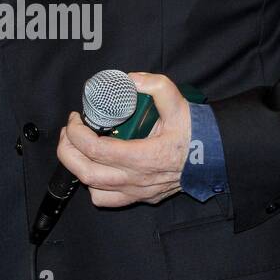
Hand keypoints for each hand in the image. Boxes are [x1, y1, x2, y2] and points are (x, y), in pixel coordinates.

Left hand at [56, 73, 190, 207]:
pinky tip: (97, 168)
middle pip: (85, 172)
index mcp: (143, 157)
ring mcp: (137, 192)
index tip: (75, 118)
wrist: (213, 158)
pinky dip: (94, 186)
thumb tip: (129, 80)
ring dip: (79, 168)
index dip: (77, 132)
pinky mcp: (139, 198)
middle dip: (67, 151)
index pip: (95, 149)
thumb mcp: (178, 103)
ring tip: (79, 149)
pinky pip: (106, 199)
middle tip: (69, 132)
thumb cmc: (194, 133)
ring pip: (93, 189)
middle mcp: (136, 179)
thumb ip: (155, 86)